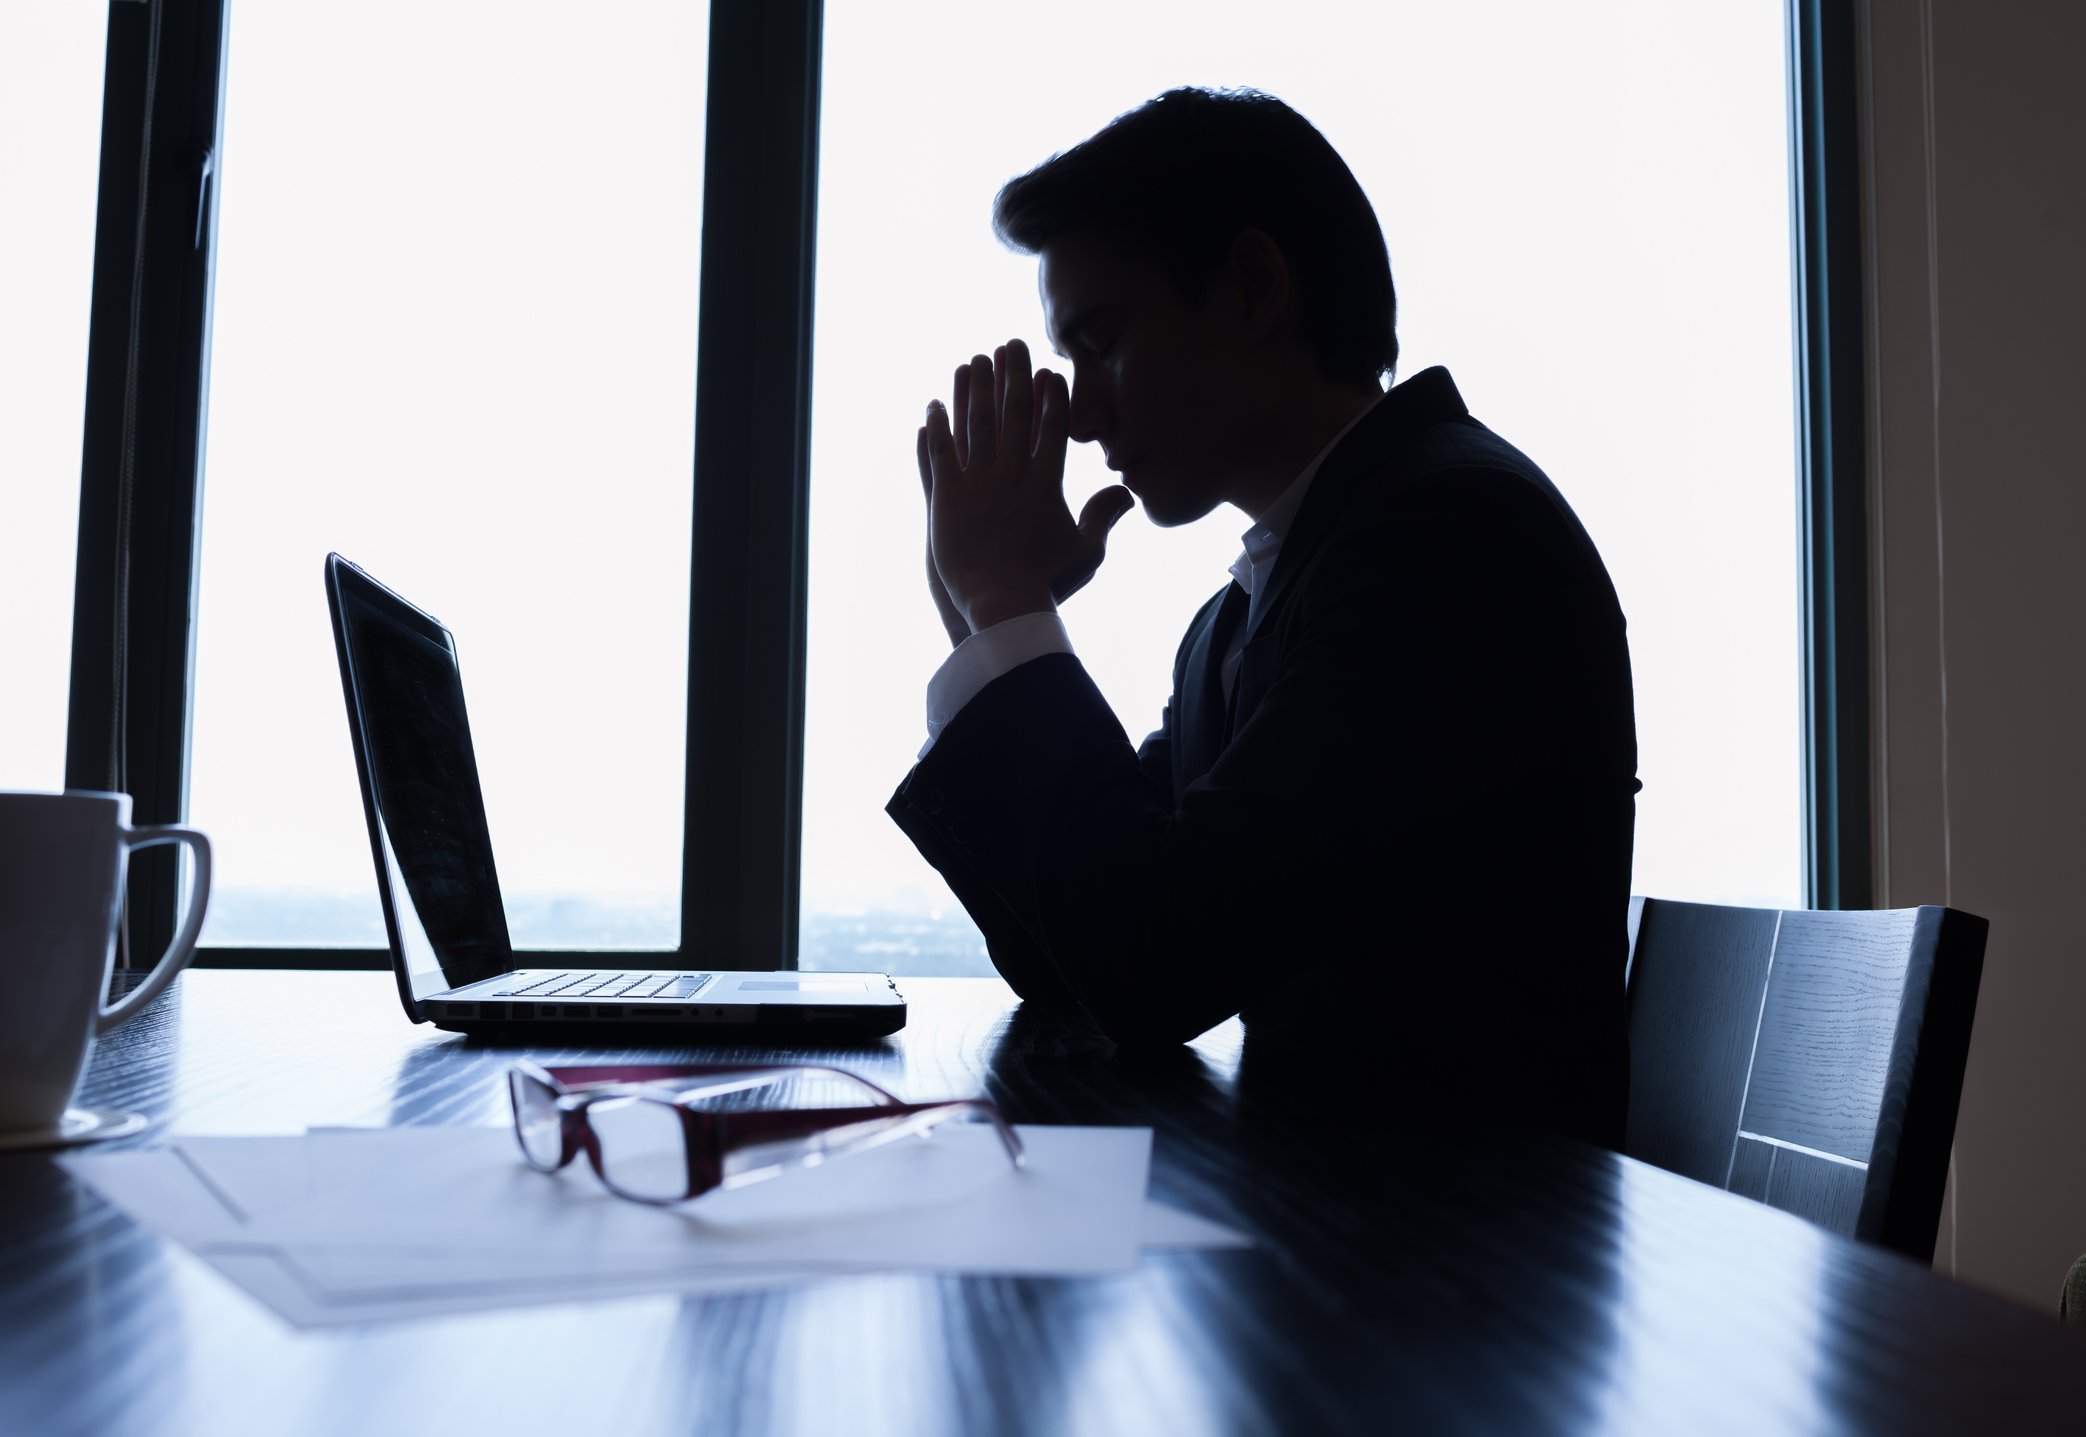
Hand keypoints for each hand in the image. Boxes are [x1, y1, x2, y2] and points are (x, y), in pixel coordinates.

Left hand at [918, 339, 1133, 633]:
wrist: (1001, 605)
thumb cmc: (1046, 584)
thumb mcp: (1086, 553)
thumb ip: (1104, 518)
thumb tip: (1127, 492)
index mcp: (1046, 484)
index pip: (1051, 428)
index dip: (1051, 397)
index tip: (1050, 372)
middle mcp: (1011, 475)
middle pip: (1013, 414)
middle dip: (1012, 375)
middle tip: (1011, 345)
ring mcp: (977, 484)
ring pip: (975, 425)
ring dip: (974, 389)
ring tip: (973, 360)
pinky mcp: (947, 498)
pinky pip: (940, 453)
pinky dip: (936, 427)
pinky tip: (933, 405)